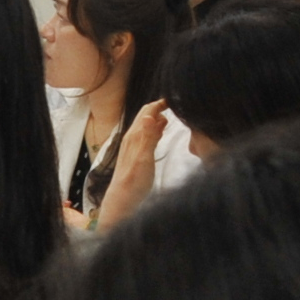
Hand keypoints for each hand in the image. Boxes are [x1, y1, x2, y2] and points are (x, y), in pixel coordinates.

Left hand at [96, 103, 168, 227]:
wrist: (122, 201)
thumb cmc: (134, 183)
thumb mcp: (143, 159)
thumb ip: (148, 137)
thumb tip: (150, 114)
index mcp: (134, 136)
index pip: (147, 111)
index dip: (160, 103)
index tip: (175, 98)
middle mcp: (131, 138)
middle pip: (146, 116)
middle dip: (160, 108)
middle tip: (177, 104)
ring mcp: (133, 146)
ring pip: (146, 125)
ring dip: (158, 118)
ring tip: (172, 114)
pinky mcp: (136, 154)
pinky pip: (146, 135)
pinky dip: (156, 129)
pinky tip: (162, 130)